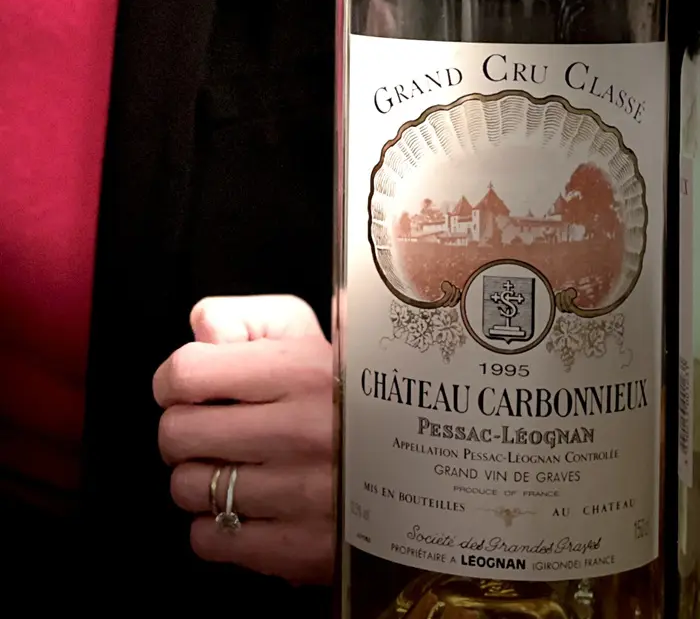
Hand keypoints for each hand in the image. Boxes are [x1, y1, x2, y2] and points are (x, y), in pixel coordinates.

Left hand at [153, 295, 333, 584]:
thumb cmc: (347, 393)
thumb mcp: (309, 332)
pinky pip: (209, 539)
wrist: (425, 466)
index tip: (188, 387)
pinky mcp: (299, 548)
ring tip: (233, 467)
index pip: (187, 373)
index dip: (174, 379)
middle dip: (182, 429)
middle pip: (176, 433)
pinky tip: (247, 505)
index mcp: (299, 370)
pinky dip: (216, 526)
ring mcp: (300, 494)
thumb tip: (201, 331)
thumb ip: (247, 319)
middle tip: (208, 430)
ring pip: (187, 488)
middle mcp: (300, 431)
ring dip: (199, 479)